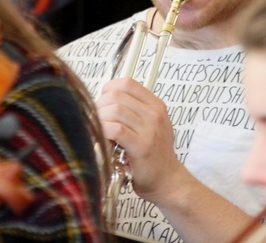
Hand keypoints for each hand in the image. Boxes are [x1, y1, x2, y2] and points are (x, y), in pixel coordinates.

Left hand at [97, 78, 187, 202]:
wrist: (168, 182)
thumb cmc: (154, 156)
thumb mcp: (150, 126)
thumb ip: (133, 112)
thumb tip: (103, 101)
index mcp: (156, 106)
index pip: (127, 83)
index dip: (108, 89)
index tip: (102, 101)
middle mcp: (155, 114)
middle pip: (117, 95)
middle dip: (100, 106)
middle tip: (96, 121)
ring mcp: (150, 130)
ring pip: (114, 110)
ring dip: (100, 120)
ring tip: (100, 132)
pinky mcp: (142, 146)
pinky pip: (115, 129)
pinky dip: (104, 132)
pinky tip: (103, 141)